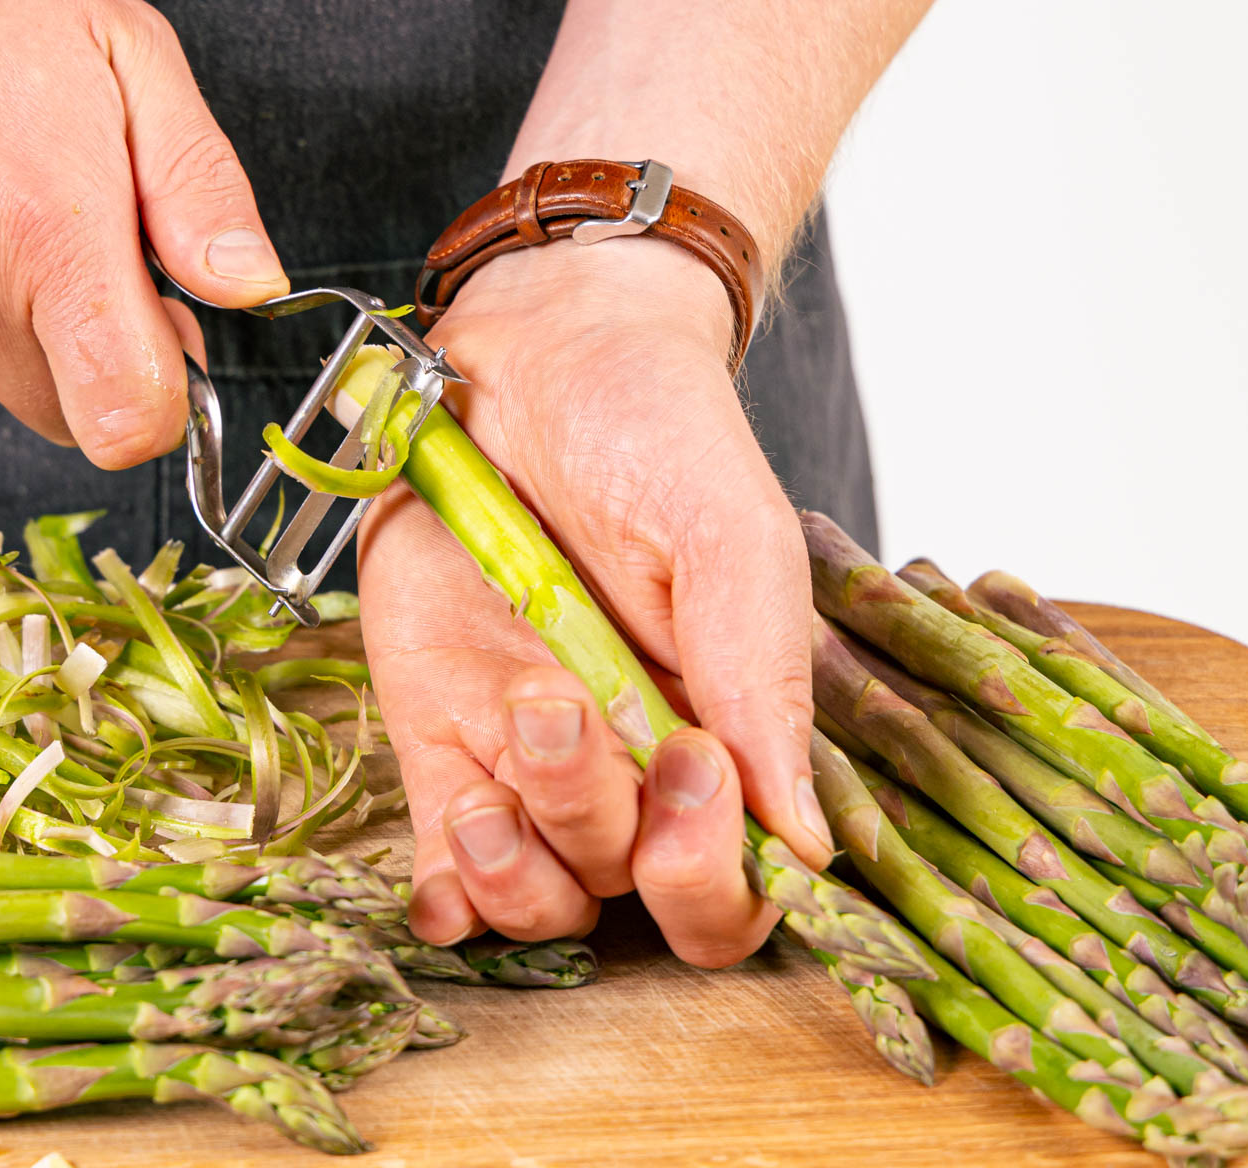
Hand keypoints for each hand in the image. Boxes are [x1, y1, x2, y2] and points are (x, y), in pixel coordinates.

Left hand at [357, 238, 833, 967]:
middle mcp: (632, 766)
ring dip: (519, 866)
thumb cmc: (653, 426)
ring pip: (540, 896)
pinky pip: (444, 859)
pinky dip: (449, 887)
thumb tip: (808, 844)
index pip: (738, 886)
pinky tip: (452, 853)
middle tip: (571, 706)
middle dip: (602, 831)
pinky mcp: (440, 731)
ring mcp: (531, 758)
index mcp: (724, 730)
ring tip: (505, 747)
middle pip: (634, 899)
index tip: (691, 763)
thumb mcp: (730, 537)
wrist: (533, 349)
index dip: (714, 872)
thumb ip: (764, 680)